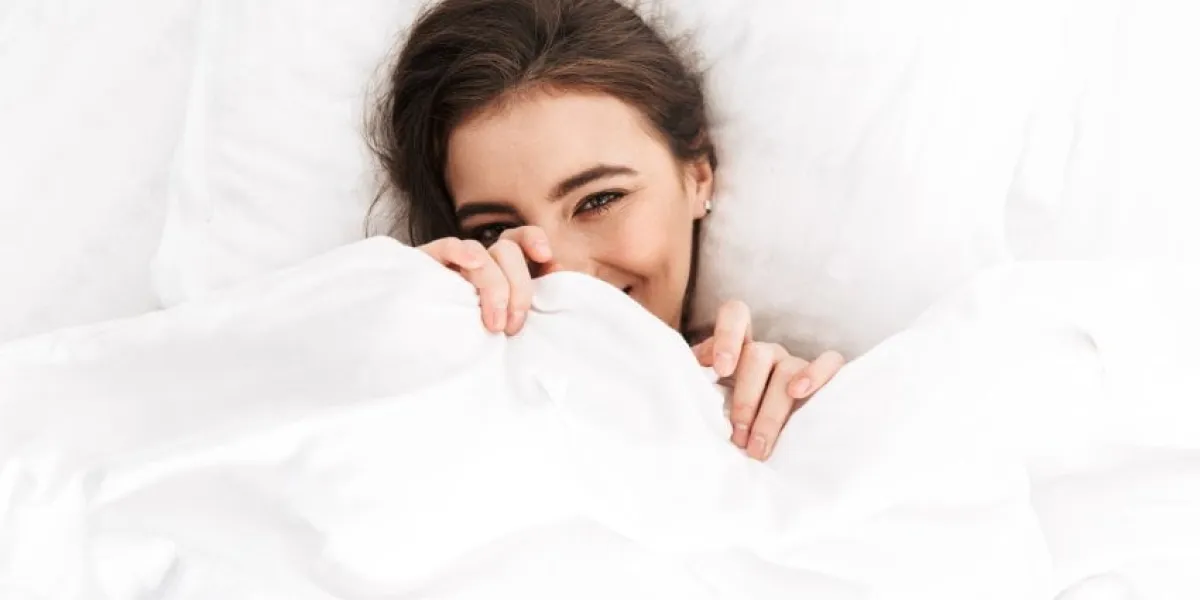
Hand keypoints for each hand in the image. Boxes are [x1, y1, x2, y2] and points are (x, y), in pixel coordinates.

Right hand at [419, 226, 552, 334]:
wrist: (423, 348)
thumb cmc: (473, 337)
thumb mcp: (509, 322)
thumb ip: (532, 300)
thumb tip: (557, 272)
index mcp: (500, 267)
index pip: (520, 238)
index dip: (534, 240)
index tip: (546, 258)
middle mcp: (479, 259)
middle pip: (507, 250)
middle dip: (518, 289)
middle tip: (512, 327)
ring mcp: (453, 261)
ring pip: (481, 251)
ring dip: (494, 286)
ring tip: (494, 325)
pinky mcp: (427, 264)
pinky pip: (448, 246)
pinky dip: (462, 251)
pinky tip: (470, 263)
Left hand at [692, 300, 844, 460]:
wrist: (767, 445)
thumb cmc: (735, 423)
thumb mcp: (713, 403)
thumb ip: (700, 384)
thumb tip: (691, 374)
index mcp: (741, 350)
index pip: (736, 315)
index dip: (727, 335)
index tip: (720, 369)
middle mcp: (769, 353)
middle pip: (758, 355)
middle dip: (745, 399)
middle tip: (737, 436)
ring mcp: (797, 363)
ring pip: (788, 371)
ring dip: (770, 412)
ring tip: (757, 446)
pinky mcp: (828, 377)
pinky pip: (830, 362)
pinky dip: (815, 374)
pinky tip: (798, 393)